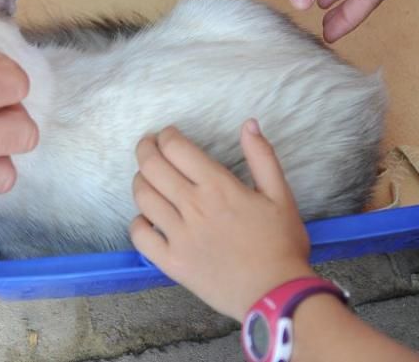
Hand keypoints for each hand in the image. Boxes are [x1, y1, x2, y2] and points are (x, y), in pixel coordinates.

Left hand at [129, 122, 312, 320]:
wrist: (277, 295)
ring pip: (143, 197)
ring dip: (140, 180)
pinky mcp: (171, 262)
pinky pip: (140, 236)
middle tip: (148, 146)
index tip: (167, 135)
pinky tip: (146, 218)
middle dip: (145, 149)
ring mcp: (178, 235)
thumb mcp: (281, 195)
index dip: (166, 136)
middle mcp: (193, 206)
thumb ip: (263, 157)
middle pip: (152, 167)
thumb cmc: (281, 244)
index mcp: (217, 186)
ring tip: (146, 177)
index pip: (176, 148)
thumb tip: (248, 124)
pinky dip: (137, 222)